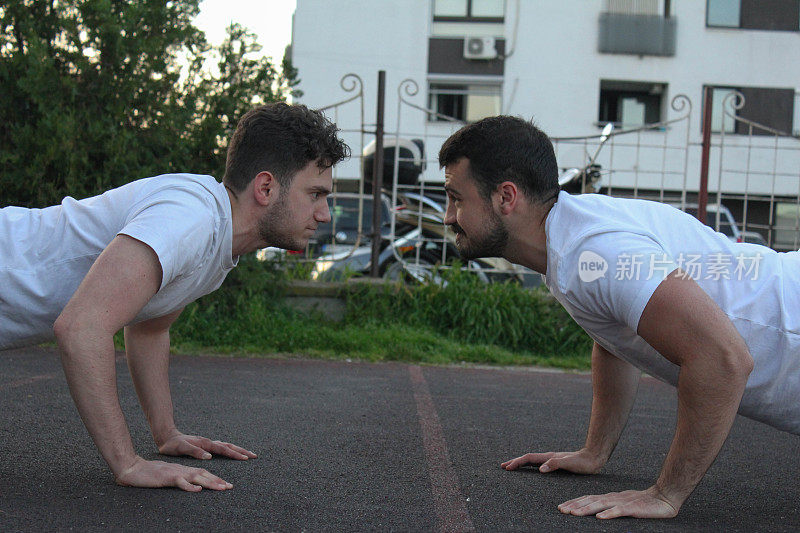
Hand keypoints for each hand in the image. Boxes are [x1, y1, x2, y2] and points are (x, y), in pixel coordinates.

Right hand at [115, 456, 232, 491]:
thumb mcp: (167, 476)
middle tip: (230, 487)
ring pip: (196, 477)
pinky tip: (198, 490)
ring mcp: (175, 473)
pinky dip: (190, 486)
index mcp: (183, 470)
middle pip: (203, 474)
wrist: (133, 468)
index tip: (226, 485)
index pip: (202, 473)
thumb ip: (178, 479)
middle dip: (218, 480)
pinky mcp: (167, 478)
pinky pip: (180, 482)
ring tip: (221, 487)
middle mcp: (182, 470)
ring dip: (210, 482)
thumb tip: (189, 485)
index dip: (215, 478)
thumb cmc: (149, 474)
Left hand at [157, 432, 257, 460]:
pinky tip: (232, 452)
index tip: (246, 458)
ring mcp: (208, 443)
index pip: (224, 449)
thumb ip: (195, 452)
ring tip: (247, 454)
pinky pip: (221, 447)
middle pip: (229, 446)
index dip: (235, 454)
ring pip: (227, 446)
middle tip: (254, 456)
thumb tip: (209, 456)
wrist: (167, 437)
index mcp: (206, 444)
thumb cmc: (173, 445)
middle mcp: (209, 442)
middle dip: (242, 451)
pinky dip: (230, 450)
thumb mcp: (182, 448)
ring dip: (238, 450)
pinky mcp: (206, 445)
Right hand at [501, 448, 604, 474]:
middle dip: (515, 462)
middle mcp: (548, 458)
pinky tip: (532, 471)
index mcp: (549, 457)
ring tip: (513, 467)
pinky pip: (539, 465)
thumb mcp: (569, 464)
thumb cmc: (582, 462)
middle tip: (504, 466)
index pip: (529, 459)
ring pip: (533, 461)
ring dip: (522, 464)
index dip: (517, 463)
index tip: (507, 467)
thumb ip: (554, 465)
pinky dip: (531, 467)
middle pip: (528, 459)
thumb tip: (540, 469)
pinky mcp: (556, 464)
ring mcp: (552, 460)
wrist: (594, 458)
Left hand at [557, 486, 678, 518]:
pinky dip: (609, 514)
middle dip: (574, 505)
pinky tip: (600, 517)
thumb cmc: (642, 503)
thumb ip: (609, 506)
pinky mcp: (633, 508)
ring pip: (600, 505)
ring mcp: (622, 502)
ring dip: (586, 509)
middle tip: (561, 510)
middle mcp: (613, 498)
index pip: (588, 498)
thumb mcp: (621, 504)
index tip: (561, 507)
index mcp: (609, 497)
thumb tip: (594, 512)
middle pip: (590, 501)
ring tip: (573, 514)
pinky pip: (619, 511)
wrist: (663, 497)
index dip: (574, 502)